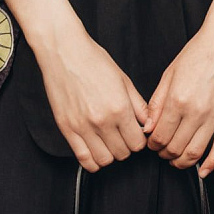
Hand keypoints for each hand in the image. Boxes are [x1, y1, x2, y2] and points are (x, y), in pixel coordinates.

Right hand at [33, 23, 150, 169]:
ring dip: (110, 154)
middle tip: (123, 135)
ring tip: (109, 142)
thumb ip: (139, 106)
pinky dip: (92, 161)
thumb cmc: (93, 61)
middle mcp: (102, 121)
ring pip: (104, 160)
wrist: (64, 52)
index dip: (139, 140)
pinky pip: (83, 158)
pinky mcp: (67, 129)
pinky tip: (96, 151)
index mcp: (120, 108)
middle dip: (126, 146)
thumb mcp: (124, 80)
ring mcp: (83, 127)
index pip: (138, 143)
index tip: (135, 133)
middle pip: (123, 153)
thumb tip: (148, 124)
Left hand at [143, 21, 213, 174]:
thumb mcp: (169, 74)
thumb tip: (148, 127)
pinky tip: (203, 171)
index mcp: (177, 100)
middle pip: (175, 147)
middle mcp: (196, 111)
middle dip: (165, 155)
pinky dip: (211, 164)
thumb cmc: (199, 52)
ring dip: (183, 162)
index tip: (152, 144)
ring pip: (196, 152)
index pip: (159, 136)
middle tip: (162, 153)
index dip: (152, 145)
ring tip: (177, 161)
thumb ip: (157, 103)